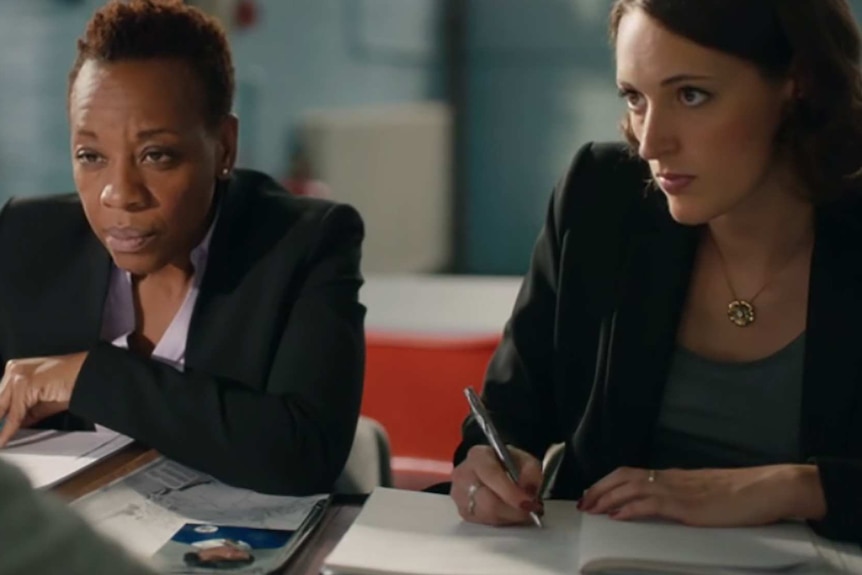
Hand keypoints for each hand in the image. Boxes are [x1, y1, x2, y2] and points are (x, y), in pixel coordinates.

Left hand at [0, 353, 87, 445]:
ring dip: (0, 428)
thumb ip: (27, 411)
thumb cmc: (74, 381)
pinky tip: (3, 441)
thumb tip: (14, 426)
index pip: (0, 397)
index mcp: (16, 368)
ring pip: (2, 408)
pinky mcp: (24, 385)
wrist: (90, 374)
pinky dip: (8, 430)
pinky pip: (14, 414)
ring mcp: (18, 376)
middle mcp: (14, 369)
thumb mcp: (44, 400)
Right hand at [450, 444, 543, 525]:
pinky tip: (509, 513)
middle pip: (488, 502)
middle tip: (531, 510)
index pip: (491, 475)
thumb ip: (531, 470)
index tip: (528, 502)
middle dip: (513, 510)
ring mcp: (460, 495)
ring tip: (522, 511)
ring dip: (510, 517)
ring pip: (487, 516)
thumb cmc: (508, 464)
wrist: (493, 470)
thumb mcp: (524, 460)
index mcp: (478, 456)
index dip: (511, 492)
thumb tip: (530, 488)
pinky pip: (485, 523)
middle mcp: (463, 475)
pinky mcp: (463, 512)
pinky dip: (502, 521)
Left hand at [579, 465, 826, 526]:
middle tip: (583, 503)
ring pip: (632, 487)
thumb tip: (667, 507)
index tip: (593, 494)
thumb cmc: (742, 495)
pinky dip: (630, 508)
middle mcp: (671, 479)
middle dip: (600, 489)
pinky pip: (651, 503)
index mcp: (674, 477)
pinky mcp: (688, 506)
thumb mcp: (705, 495)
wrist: (767, 489)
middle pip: (624, 476)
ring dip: (607, 498)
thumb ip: (684, 498)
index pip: (632, 473)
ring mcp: (679, 490)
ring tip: (591, 509)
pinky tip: (617, 516)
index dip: (609, 482)